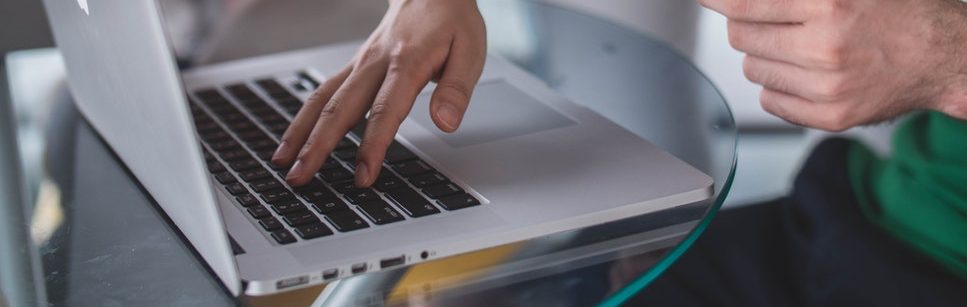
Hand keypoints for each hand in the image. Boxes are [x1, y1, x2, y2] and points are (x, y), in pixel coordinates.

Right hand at [272, 0, 485, 186]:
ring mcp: (360, 64)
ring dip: (301, 133)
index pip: (385, 111)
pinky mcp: (355, 66)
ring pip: (323, 100)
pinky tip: (293, 139)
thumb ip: (457, 90)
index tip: (364, 175)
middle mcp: (375, 63)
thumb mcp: (471, 51)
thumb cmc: (451, 21)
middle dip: (318, 147)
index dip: (373, 146)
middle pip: (340, 109)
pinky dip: (304, 117)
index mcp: (407, 62)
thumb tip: (446, 122)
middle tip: (301, 177)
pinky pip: (323, 92)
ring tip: (284, 163)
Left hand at [700, 0, 966, 130]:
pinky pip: (770, 100)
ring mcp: (827, 87)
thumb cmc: (899, 11)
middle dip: (747, 25)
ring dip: (764, 55)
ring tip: (799, 45)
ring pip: (752, 69)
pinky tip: (805, 71)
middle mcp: (825, 47)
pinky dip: (778, 85)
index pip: (744, 2)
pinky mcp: (830, 117)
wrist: (945, 57)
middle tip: (774, 20)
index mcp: (829, 4)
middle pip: (740, 36)